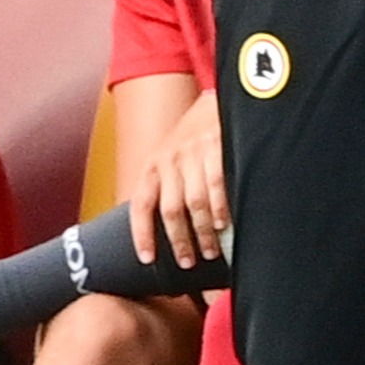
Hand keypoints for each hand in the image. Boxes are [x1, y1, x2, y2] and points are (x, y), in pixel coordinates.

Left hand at [129, 92, 229, 267]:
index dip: (141, 234)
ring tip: (210, 251)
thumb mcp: (169, 160)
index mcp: (152, 166)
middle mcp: (169, 159)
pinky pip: (218, 184)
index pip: (141, 205)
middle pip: (171, 211)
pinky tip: (224, 224)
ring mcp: (193, 153)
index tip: (147, 259)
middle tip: (188, 262)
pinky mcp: (216, 146)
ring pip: (195, 203)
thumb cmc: (193, 140)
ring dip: (203, 232)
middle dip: (180, 241)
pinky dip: (221, 208)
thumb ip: (165, 189)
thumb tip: (168, 234)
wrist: (216, 102)